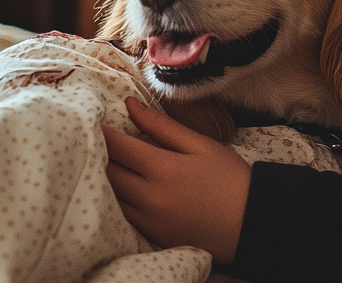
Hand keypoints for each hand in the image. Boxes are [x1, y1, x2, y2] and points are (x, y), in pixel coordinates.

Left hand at [102, 96, 250, 261]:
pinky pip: (121, 214)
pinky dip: (115, 197)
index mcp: (162, 168)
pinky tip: (119, 186)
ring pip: (110, 195)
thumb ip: (162, 126)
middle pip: (109, 172)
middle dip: (99, 153)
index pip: (119, 147)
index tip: (93, 119)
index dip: (103, 132)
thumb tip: (131, 105)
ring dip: (104, 176)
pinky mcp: (150, 235)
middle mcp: (149, 196)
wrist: (248, 222)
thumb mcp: (200, 144)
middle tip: (95, 137)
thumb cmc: (228, 177)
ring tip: (103, 159)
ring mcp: (147, 219)